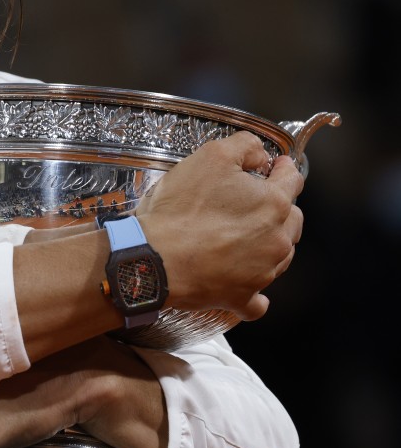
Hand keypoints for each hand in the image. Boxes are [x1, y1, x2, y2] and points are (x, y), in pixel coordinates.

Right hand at [134, 131, 304, 321]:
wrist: (154, 259)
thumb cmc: (180, 211)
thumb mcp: (210, 157)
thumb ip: (244, 146)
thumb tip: (261, 154)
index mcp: (273, 204)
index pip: (292, 180)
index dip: (283, 169)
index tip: (277, 167)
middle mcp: (276, 240)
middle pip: (292, 220)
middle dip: (280, 208)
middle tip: (255, 203)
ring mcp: (262, 272)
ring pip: (280, 256)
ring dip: (269, 245)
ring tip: (243, 237)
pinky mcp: (242, 296)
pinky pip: (256, 301)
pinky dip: (254, 293)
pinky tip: (244, 284)